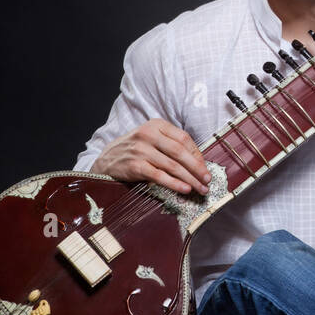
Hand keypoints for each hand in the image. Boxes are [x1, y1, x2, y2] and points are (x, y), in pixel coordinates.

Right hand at [92, 119, 210, 194]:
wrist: (107, 158)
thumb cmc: (135, 149)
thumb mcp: (151, 139)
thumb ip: (170, 144)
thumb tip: (198, 161)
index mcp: (156, 125)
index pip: (184, 138)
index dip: (197, 154)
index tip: (205, 167)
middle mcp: (149, 134)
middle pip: (180, 152)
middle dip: (197, 168)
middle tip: (207, 180)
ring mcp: (141, 150)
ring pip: (172, 165)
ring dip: (190, 179)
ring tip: (200, 188)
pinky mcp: (135, 165)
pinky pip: (160, 176)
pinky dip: (174, 184)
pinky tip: (184, 189)